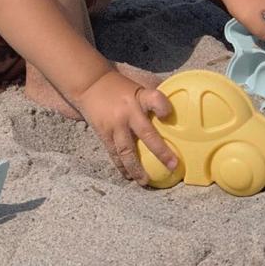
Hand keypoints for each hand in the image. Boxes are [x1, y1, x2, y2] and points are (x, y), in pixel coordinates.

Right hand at [73, 69, 177, 184]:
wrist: (90, 84)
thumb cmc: (119, 86)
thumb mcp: (137, 86)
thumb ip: (152, 96)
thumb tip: (174, 107)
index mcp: (139, 96)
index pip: (155, 99)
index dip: (163, 107)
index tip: (169, 115)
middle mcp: (128, 111)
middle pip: (146, 133)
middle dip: (161, 151)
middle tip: (173, 165)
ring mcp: (115, 124)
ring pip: (127, 151)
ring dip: (137, 168)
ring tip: (145, 181)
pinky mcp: (104, 133)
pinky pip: (114, 153)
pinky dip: (121, 166)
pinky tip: (128, 176)